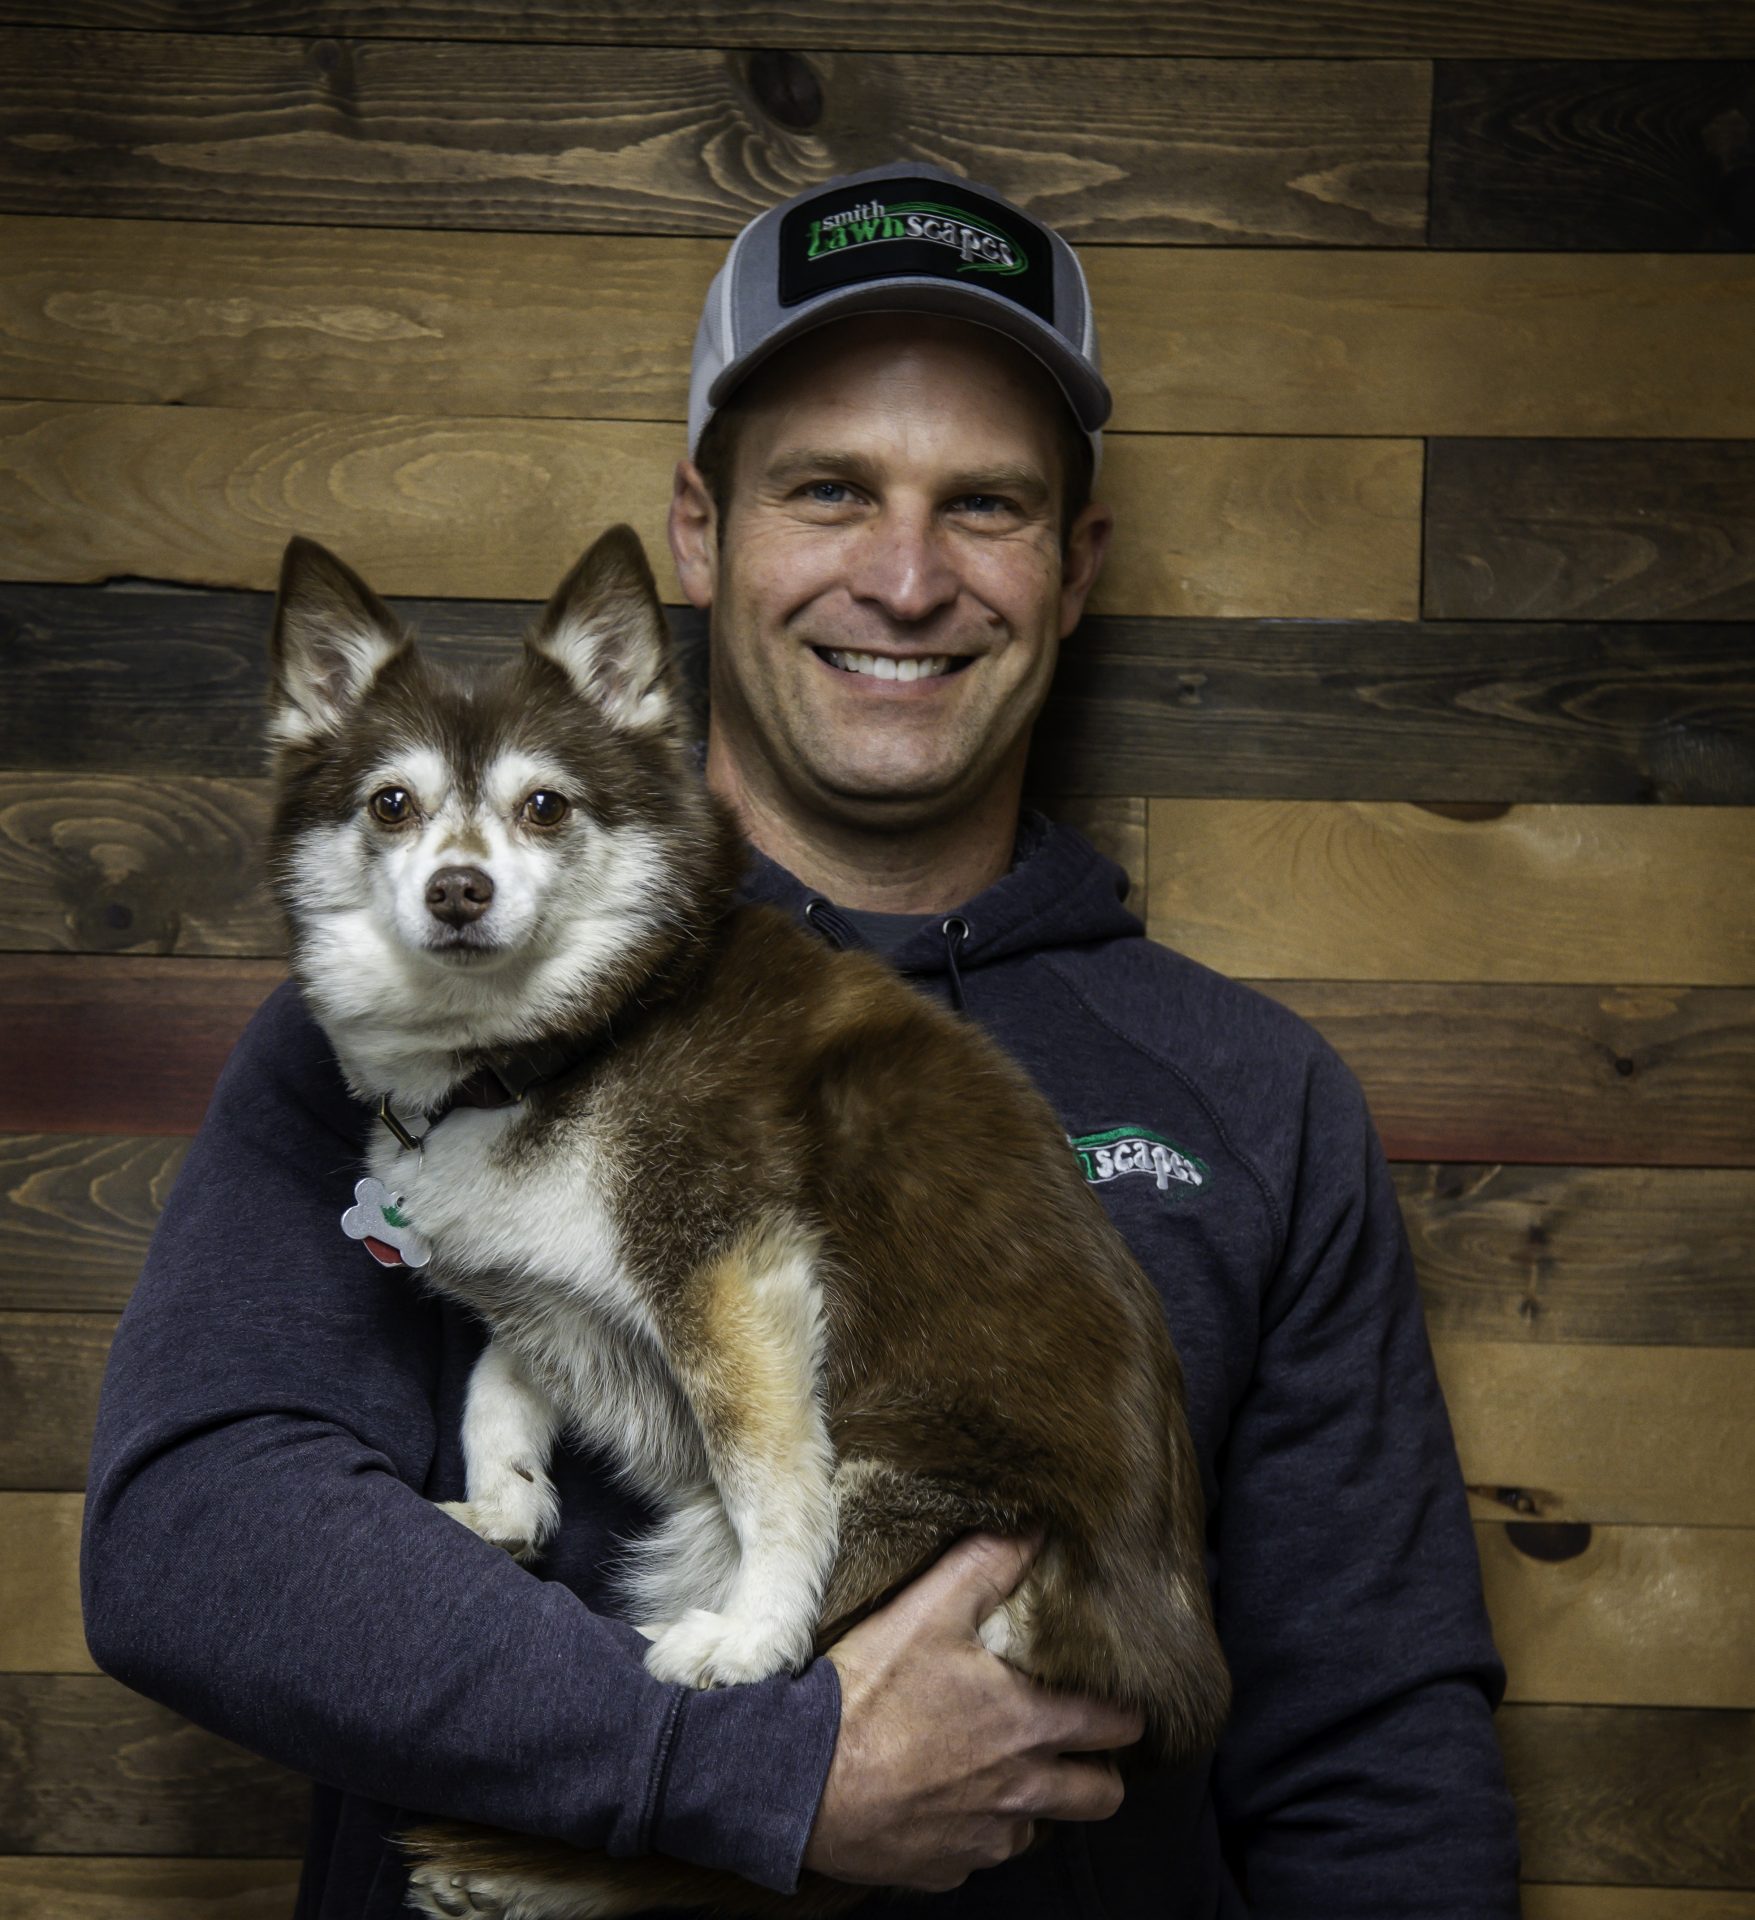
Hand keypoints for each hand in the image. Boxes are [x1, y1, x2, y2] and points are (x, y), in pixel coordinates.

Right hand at [801, 1532, 1142, 1890]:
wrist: (801, 1779)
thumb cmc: (870, 1693)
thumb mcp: (929, 1609)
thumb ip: (989, 1565)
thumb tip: (1038, 1527)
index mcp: (1030, 1725)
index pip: (1117, 1728)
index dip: (1123, 1712)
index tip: (1117, 1702)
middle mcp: (1021, 1791)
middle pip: (1101, 1796)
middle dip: (1099, 1770)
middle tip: (1076, 1745)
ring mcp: (984, 1838)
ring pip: (1039, 1829)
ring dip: (1032, 1802)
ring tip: (1002, 1768)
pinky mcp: (945, 1868)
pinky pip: (980, 1855)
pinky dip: (974, 1831)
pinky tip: (944, 1798)